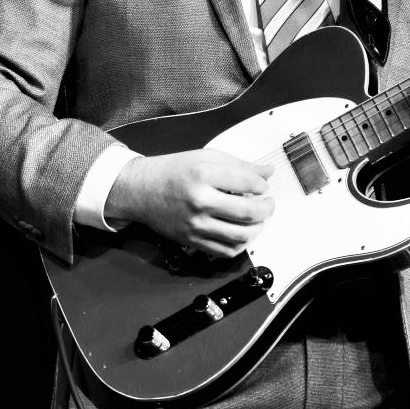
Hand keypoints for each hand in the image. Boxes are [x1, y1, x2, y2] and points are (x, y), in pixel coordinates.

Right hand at [105, 150, 274, 256]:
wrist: (141, 190)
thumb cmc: (173, 171)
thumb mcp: (207, 157)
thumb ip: (240, 165)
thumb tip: (267, 171)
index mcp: (204, 174)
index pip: (247, 182)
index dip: (262, 184)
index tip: (262, 185)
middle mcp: (200, 201)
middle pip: (248, 212)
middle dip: (267, 208)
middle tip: (268, 203)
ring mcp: (196, 224)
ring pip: (241, 236)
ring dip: (258, 228)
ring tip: (257, 219)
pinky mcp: (192, 240)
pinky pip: (225, 251)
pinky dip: (240, 245)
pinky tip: (242, 232)